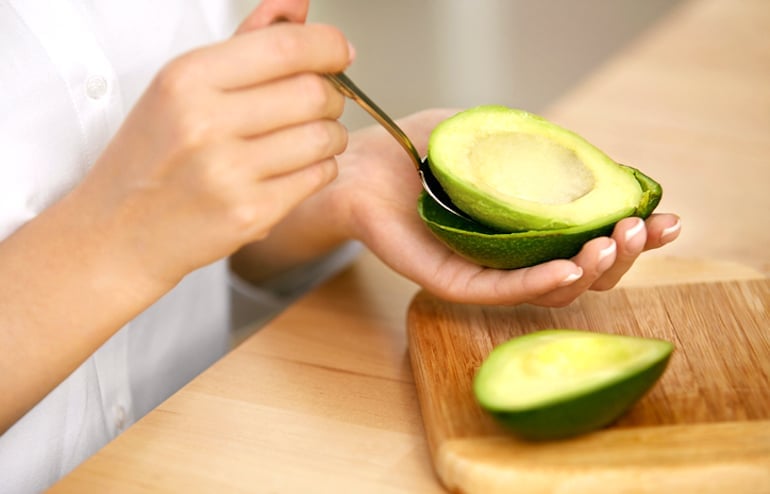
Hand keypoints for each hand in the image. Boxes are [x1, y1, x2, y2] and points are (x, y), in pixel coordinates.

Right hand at [68, 2, 351, 288]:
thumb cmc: (153, 156)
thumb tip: (298, 5)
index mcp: (186, 79)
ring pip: (325, 137)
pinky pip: (318, 177)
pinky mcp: (250, 214)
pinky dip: (321, 168)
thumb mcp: (183, 88)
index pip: (286, 47)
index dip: (328, 46)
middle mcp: (205, 123)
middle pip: (314, 93)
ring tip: (310, 138)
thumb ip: (246, 42)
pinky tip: (298, 167)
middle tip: (321, 103)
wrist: (120, 231)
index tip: (339, 53)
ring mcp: (228, 173)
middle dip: (332, 96)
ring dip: (331, 135)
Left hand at [330, 109, 680, 306]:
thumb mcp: (494, 136)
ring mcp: (486, 272)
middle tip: (642, 231)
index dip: (637, 235)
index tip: (670, 220)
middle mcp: (515, 255)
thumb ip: (542, 149)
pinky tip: (569, 270)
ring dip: (590, 272)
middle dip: (624, 256)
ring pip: (551, 289)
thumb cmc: (426, 149)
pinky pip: (500, 290)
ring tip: (611, 246)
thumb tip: (596, 163)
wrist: (365, 160)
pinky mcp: (452, 281)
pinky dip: (539, 284)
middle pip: (584, 273)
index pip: (594, 240)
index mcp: (532, 225)